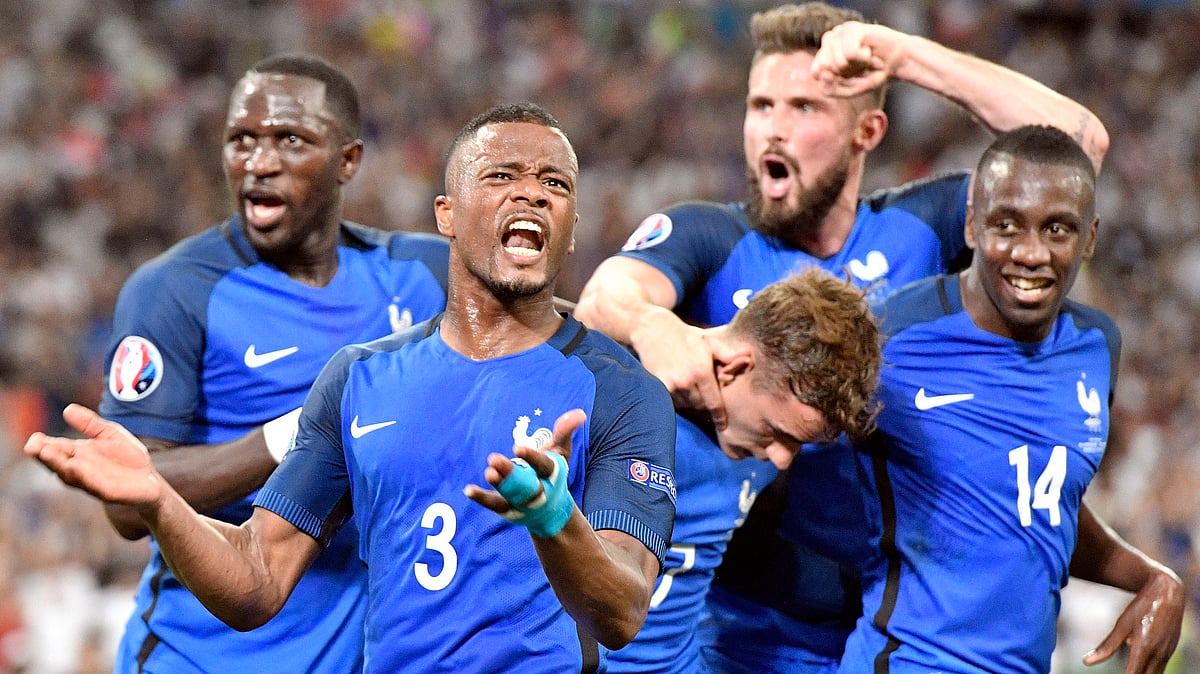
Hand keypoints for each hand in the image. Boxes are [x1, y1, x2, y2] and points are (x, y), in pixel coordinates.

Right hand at [24, 404, 162, 505]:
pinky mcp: (107, 492)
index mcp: (78, 454)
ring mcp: (91, 481)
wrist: (151, 480)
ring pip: (70, 475)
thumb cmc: (127, 457)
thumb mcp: (110, 434)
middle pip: (57, 463)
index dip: (43, 444)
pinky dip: (83, 476)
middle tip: (32, 447)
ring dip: (58, 465)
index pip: (55, 448)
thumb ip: (90, 423)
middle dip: (45, 455)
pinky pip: (93, 485)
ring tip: (48, 454)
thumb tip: (67, 409)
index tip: (34, 438)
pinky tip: (76, 467)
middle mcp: (79, 469)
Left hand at [465, 409, 584, 536]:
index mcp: (553, 475)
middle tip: (493, 460)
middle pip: (525, 485)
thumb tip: (579, 413)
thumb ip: (564, 431)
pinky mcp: (507, 509)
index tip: (517, 448)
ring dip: (498, 485)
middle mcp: (539, 492)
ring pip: (509, 496)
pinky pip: (494, 504)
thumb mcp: (560, 451)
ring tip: (488, 472)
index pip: (543, 466)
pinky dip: (481, 498)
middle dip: (510, 474)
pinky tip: (468, 489)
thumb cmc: (553, 472)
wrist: (550, 507)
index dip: (531, 458)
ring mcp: (522, 503)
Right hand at [631, 307, 726, 428]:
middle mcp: (685, 382)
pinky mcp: (658, 387)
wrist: (653, 329)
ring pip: (686, 405)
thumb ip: (728, 354)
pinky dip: (677, 399)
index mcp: (701, 371)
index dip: (719, 417)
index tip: (723, 425)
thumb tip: (749, 358)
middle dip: (705, 404)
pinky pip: (672, 402)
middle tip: (705, 395)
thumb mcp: (709, 341)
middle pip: (700, 406)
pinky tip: (679, 388)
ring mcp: (670, 386)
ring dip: (690, 402)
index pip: (714, 403)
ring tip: (692, 389)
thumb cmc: (685, 336)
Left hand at [812, 21, 905, 97]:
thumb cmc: (872, 74)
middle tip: (860, 67)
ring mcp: (840, 32)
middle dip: (845, 73)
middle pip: (824, 67)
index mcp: (824, 53)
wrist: (898, 62)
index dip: (833, 79)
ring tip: (866, 59)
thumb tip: (822, 73)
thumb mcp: (848, 90)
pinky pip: (850, 53)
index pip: (816, 71)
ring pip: (836, 61)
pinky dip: (863, 58)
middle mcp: (830, 40)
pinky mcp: (853, 29)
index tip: (850, 76)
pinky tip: (869, 52)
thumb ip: (829, 89)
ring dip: (856, 66)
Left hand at [1083, 567, 1183, 673]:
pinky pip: (1160, 668)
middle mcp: (1159, 654)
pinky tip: (1139, 667)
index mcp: (1144, 649)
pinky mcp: (1171, 650)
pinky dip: (1150, 671)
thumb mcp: (1121, 625)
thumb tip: (1086, 662)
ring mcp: (1167, 653)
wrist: (1168, 593)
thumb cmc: (1142, 607)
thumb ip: (1106, 647)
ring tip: (1127, 671)